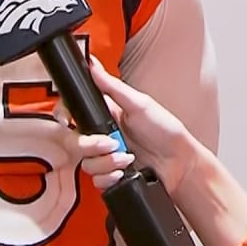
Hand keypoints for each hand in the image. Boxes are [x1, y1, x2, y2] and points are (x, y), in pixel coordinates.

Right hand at [66, 57, 200, 196]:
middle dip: (93, 145)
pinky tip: (123, 172)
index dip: (66, 117)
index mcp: (108, 114)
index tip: (68, 121)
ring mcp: (107, 157)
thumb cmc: (165, 130)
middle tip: (112, 143)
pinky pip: (96, 180)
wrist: (180, 164)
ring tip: (126, 158)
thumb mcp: (139, 103)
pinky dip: (109, 177)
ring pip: (86, 163)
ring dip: (107, 162)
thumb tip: (92, 64)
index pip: (76, 113)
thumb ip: (112, 86)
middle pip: (77, 142)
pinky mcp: (112, 176)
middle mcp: (104, 135)